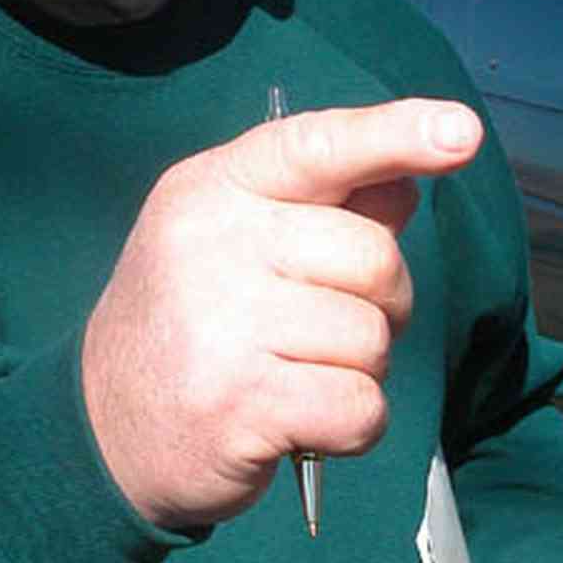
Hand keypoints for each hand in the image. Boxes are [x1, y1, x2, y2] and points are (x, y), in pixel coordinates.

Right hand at [81, 98, 482, 530]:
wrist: (103, 431)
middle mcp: (213, 244)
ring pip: (373, 338)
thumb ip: (322, 208)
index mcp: (213, 189)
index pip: (315, 146)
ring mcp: (223, 324)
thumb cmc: (194, 326)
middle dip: (379, 304)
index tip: (460, 131)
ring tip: (297, 376)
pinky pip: (362, 406)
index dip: (394, 135)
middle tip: (325, 333)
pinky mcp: (241, 403)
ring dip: (359, 371)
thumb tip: (408, 175)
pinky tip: (302, 422)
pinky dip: (352, 426)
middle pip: (373, 257)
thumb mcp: (235, 242)